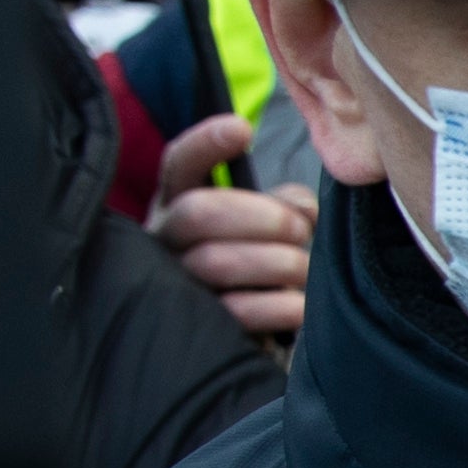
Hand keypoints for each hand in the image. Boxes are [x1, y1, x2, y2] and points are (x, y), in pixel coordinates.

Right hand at [148, 116, 318, 337]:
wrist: (241, 337)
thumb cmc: (258, 265)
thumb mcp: (267, 225)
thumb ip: (284, 204)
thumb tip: (302, 208)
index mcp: (178, 206)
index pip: (179, 165)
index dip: (205, 145)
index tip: (242, 129)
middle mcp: (165, 242)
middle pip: (197, 213)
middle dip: (260, 217)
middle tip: (299, 229)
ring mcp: (175, 287)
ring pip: (216, 263)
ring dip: (277, 263)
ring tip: (302, 269)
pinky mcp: (198, 329)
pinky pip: (237, 312)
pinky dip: (280, 306)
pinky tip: (299, 305)